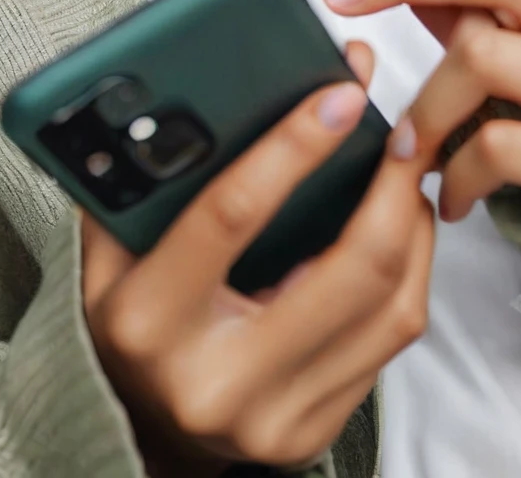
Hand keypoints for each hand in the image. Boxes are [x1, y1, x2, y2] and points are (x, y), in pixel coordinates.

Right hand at [81, 44, 432, 475]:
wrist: (140, 427)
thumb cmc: (129, 317)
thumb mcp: (109, 249)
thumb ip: (138, 180)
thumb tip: (185, 90)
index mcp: (150, 320)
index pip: (232, 215)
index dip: (293, 147)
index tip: (341, 95)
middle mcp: (217, 380)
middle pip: (348, 269)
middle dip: (390, 187)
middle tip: (405, 128)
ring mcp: (276, 416)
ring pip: (390, 305)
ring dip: (411, 224)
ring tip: (408, 168)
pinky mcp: (317, 430)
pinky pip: (392, 338)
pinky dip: (410, 270)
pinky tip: (400, 225)